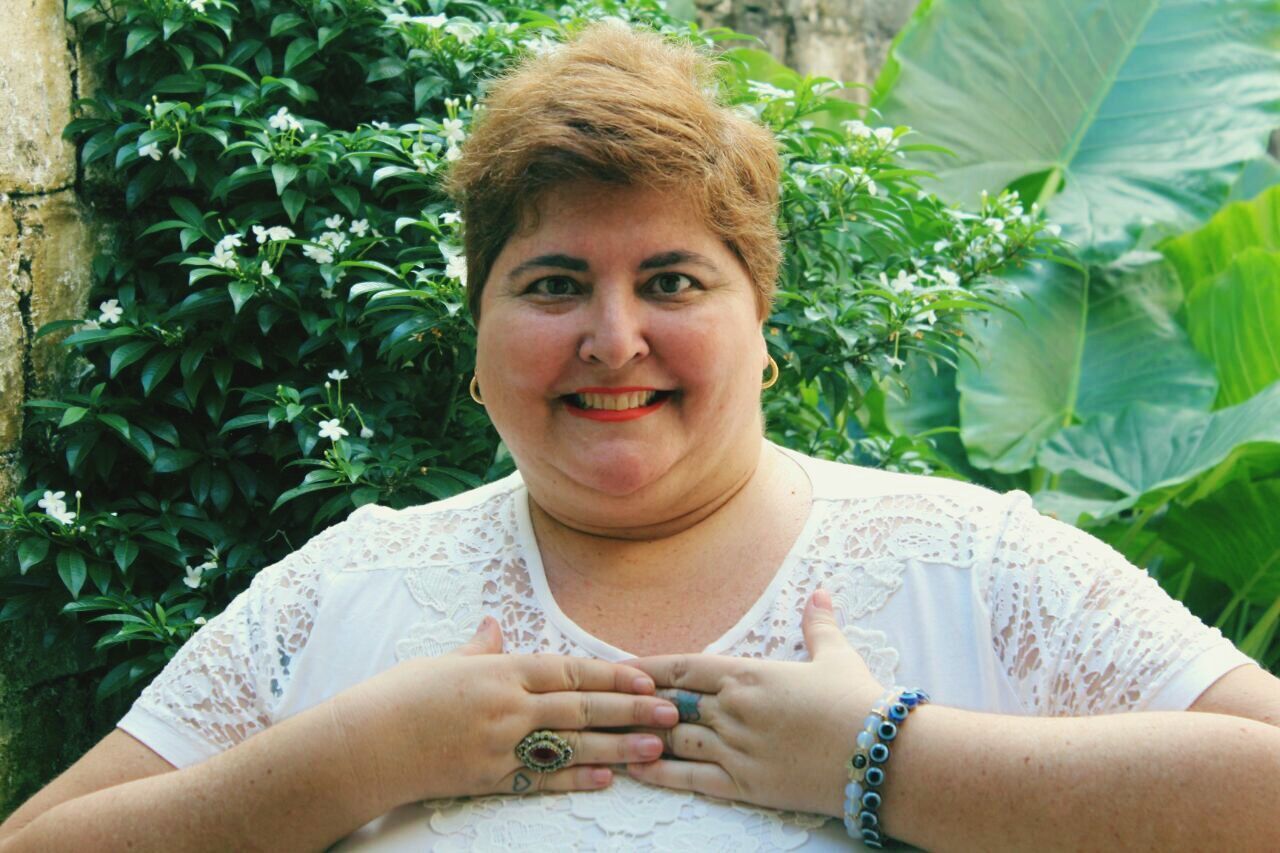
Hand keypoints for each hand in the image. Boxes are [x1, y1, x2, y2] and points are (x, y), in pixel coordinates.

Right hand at [331, 616, 680, 808]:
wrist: (361, 744)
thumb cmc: (399, 697)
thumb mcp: (443, 663)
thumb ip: (479, 649)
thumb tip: (493, 627)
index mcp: (499, 670)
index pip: (567, 669)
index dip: (609, 675)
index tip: (646, 677)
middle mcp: (506, 705)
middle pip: (580, 707)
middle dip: (629, 710)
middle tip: (671, 713)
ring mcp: (499, 744)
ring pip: (570, 744)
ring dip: (616, 747)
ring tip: (655, 749)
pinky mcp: (488, 778)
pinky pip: (540, 778)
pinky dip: (574, 779)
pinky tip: (606, 780)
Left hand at [623, 589, 884, 816]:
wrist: (883, 754)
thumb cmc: (859, 703)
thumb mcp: (835, 657)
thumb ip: (818, 624)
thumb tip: (821, 592)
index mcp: (749, 673)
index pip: (684, 667)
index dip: (648, 668)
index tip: (619, 668)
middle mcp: (734, 708)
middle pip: (669, 703)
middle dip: (635, 704)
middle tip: (599, 703)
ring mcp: (736, 747)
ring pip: (672, 739)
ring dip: (639, 737)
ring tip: (606, 737)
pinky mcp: (744, 785)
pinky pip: (689, 779)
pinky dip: (658, 774)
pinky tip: (633, 771)